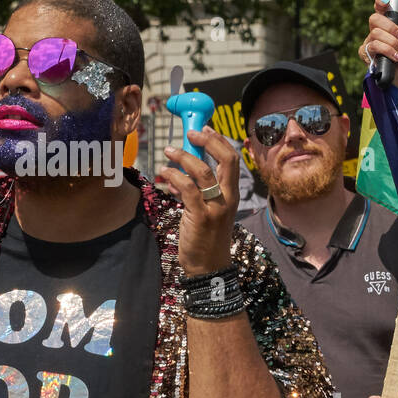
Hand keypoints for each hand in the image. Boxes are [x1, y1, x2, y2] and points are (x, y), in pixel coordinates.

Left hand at [155, 127, 239, 275]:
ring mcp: (216, 207)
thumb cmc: (205, 239)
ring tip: (168, 151)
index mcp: (232, 194)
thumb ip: (196, 191)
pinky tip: (164, 174)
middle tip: (191, 133)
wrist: (208, 268)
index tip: (204, 130)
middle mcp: (228, 198)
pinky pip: (188, 188)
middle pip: (226, 160)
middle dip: (208, 141)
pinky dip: (174, 176)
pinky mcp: (201, 216)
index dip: (219, 141)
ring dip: (183, 157)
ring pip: (203, 171)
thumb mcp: (206, 210)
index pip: (232, 160)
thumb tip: (178, 172)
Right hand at [358, 0, 397, 109]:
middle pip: (374, 19)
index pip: (380, 10)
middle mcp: (378, 34)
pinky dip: (386, 51)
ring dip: (392, 43)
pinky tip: (395, 58)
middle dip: (391, 28)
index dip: (380, 3)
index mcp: (390, 26)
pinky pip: (371, 46)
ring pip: (374, 33)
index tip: (385, 2)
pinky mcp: (367, 57)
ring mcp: (371, 45)